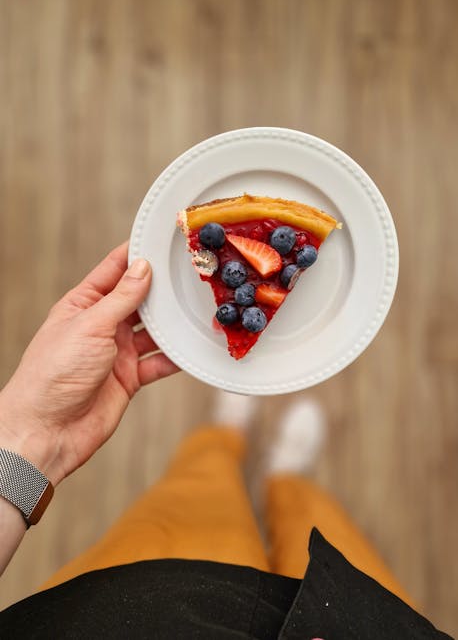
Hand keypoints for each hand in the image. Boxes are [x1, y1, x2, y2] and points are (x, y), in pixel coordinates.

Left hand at [0, 242, 178, 484]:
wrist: (48, 430)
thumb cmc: (53, 375)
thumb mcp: (90, 326)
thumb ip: (120, 298)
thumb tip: (142, 268)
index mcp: (83, 305)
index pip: (113, 271)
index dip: (136, 255)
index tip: (160, 241)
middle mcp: (101, 326)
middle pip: (138, 300)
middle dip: (160, 290)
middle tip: (188, 275)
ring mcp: (116, 352)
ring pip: (152, 331)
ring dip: (170, 324)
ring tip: (195, 310)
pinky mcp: (129, 378)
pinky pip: (157, 362)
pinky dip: (174, 357)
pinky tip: (189, 349)